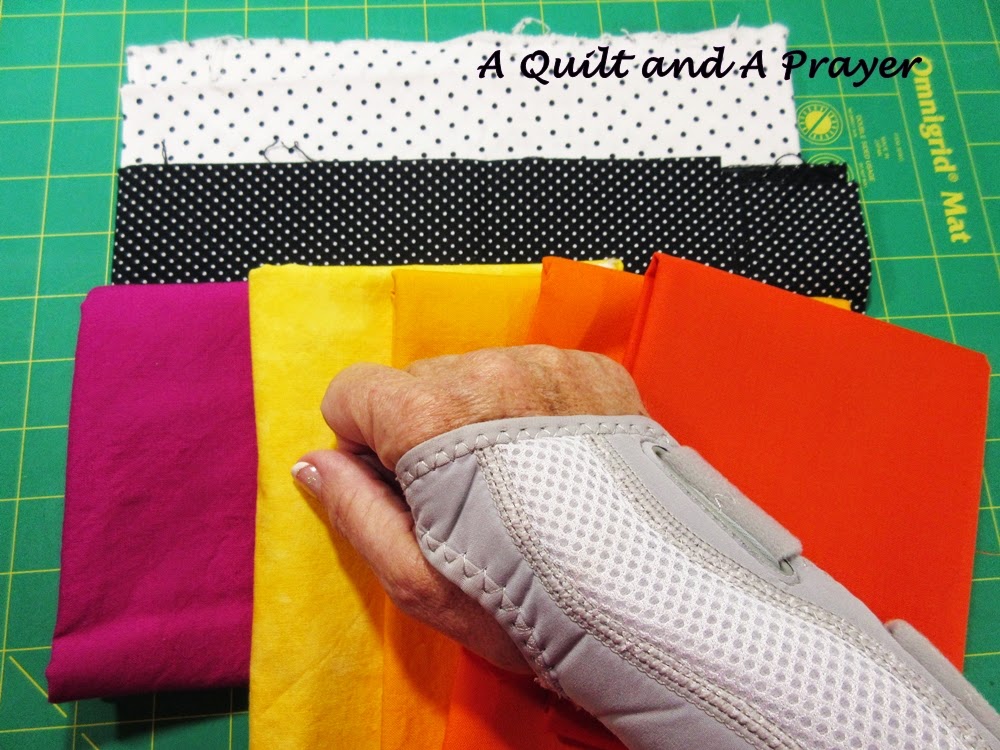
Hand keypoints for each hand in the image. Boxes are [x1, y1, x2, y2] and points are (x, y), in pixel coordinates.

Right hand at [294, 345, 646, 671]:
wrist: (653, 606)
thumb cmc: (531, 603)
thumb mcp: (418, 579)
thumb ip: (353, 510)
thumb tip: (313, 463)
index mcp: (431, 417)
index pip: (354, 389)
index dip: (363, 441)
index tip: (398, 483)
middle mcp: (489, 371)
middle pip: (417, 382)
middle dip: (424, 431)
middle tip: (467, 497)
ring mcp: (549, 365)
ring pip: (477, 374)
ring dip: (481, 417)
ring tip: (521, 485)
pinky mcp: (596, 370)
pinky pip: (534, 371)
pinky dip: (533, 408)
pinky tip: (556, 465)